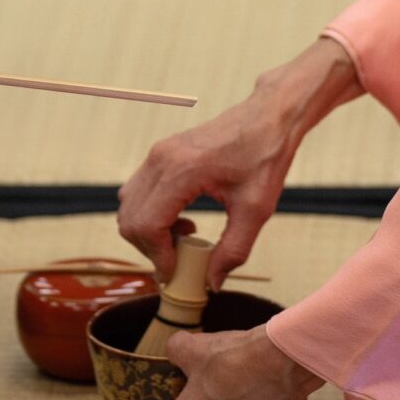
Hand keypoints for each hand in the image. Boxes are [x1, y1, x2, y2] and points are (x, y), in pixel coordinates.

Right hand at [118, 39, 360, 282]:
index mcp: (181, 170)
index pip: (147, 225)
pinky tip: (184, 220)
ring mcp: (158, 154)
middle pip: (130, 219)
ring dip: (149, 232)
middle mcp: (160, 159)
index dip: (157, 256)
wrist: (270, 116)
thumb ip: (234, 250)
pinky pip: (139, 193)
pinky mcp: (162, 154)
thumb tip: (213, 283)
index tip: (176, 273)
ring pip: (129, 206)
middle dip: (150, 248)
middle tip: (180, 261)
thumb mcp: (256, 210)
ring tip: (185, 238)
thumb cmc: (266, 156)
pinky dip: (152, 214)